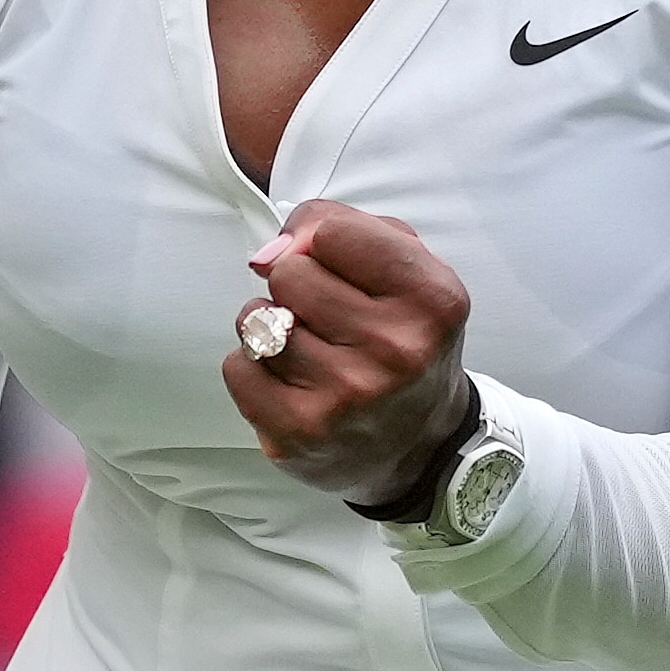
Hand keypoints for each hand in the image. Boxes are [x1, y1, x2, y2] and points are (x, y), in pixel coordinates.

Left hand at [222, 200, 474, 508]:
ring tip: (309, 347)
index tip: (337, 266)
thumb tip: (266, 253)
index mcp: (432, 299)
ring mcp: (347, 396)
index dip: (323, 241)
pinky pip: (237, 367)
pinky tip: (290, 381)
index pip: (332, 231)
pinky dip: (252, 367)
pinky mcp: (301, 433)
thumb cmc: (403, 338)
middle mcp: (396, 349)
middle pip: (289, 271)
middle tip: (327, 315)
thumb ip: (341, 227)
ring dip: (272, 325)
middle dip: (297, 284)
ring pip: (257, 318)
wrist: (420, 443)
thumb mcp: (405, 267)